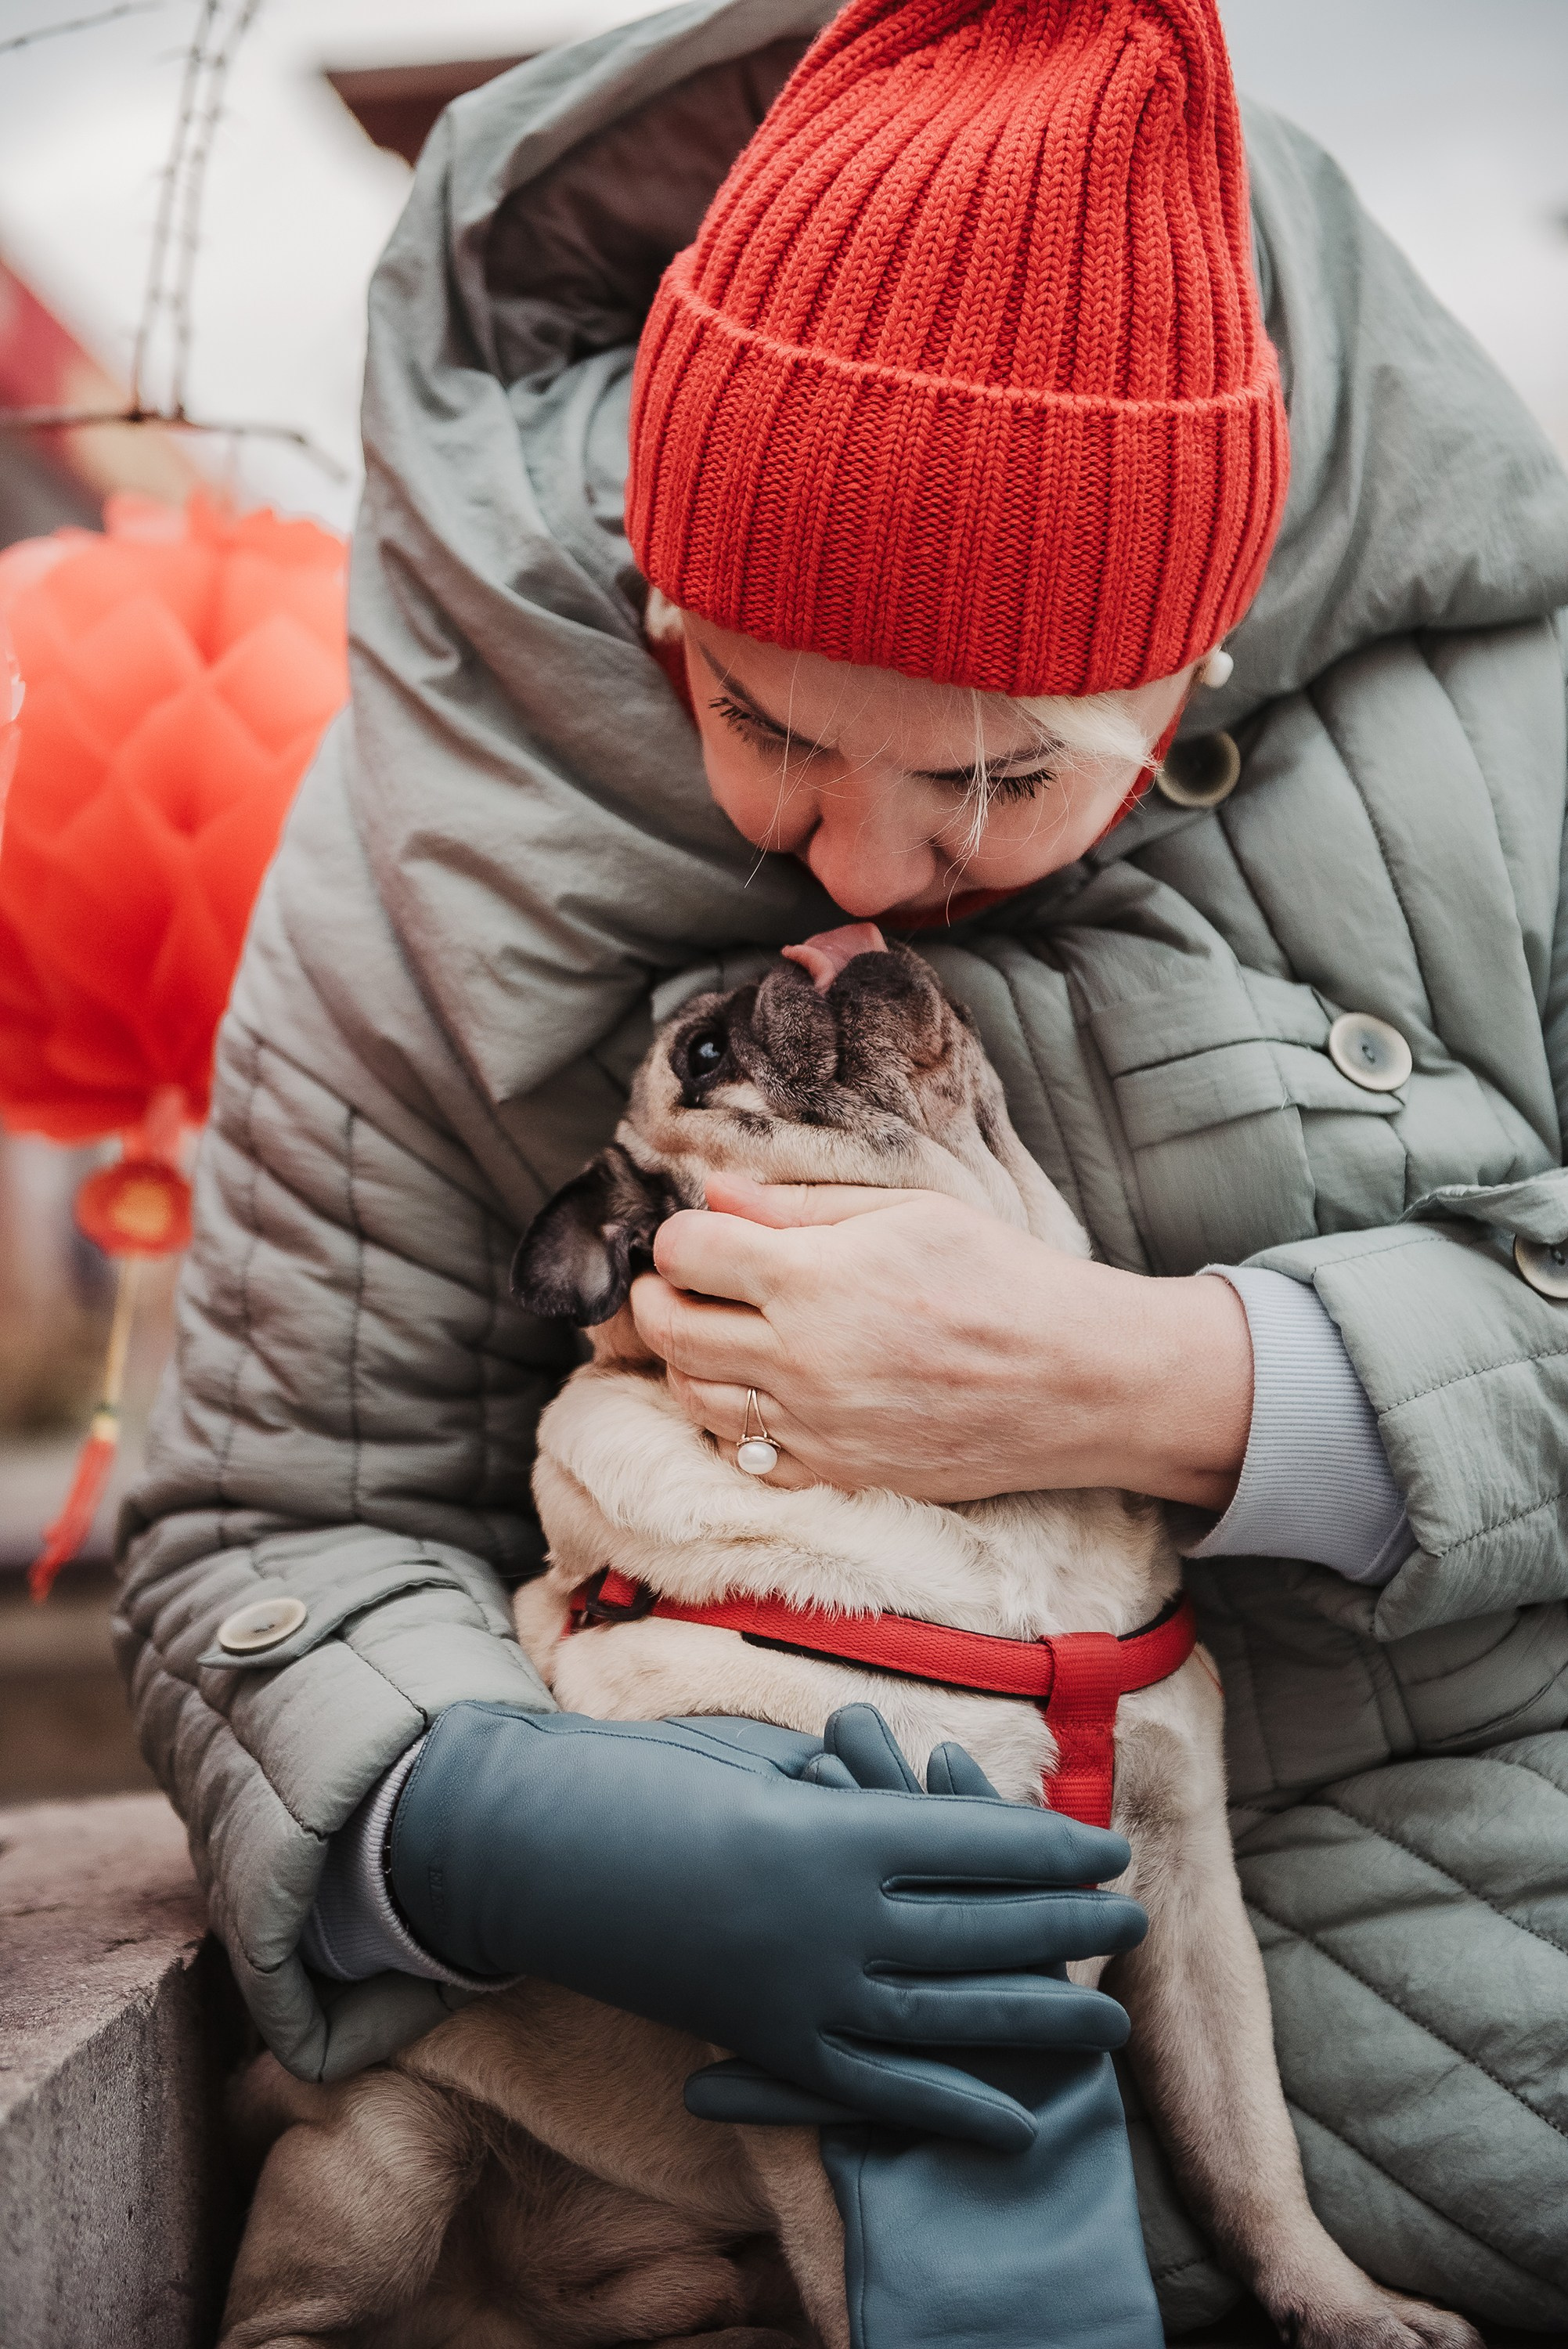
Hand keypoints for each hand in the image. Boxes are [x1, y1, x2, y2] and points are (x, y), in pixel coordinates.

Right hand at [388, 1700, 1147, 2150]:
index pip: (976, 1844)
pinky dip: (953, 2106)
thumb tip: (952, 1815)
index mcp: (838, 1830)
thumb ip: (861, 1804)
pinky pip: (880, 2087)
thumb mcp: (776, 1778)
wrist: (560, 1856)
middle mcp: (836, 1914)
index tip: (1109, 1851)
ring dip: (1036, 2019)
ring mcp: (807, 1988)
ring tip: (1110, 2021)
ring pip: (949, 2012)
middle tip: (1132, 1923)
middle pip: (979, 1925)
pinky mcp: (778, 2046)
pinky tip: (1019, 2121)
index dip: (1051, 1851)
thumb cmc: (668, 1789)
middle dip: (1064, 1928)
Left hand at [631, 1172, 1250, 1509]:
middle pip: (670, 1330)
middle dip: (654, 1298)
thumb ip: (802, 1205)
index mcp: (813, 1278)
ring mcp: (814, 1426)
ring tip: (712, 1333)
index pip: (686, 1253)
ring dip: (683, 1361)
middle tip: (673, 1282)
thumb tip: (717, 1194)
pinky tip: (753, 1393)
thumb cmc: (1003, 1279)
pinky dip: (728, 1424)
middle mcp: (799, 1358)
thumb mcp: (909, 1211)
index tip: (691, 1233)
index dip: (676, 1236)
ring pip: (693, 1398)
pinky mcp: (837, 1473)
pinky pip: (742, 1457)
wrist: (1078, 1379)